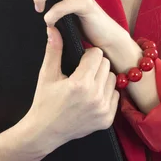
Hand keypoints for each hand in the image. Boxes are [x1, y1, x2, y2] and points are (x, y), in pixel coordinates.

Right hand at [22, 25, 119, 147]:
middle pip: (106, 65)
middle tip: (82, 73)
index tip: (79, 61)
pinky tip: (92, 97)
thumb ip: (53, 49)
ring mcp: (103, 110)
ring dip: (102, 78)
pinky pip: (115, 96)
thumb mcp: (47, 74)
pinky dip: (106, 93)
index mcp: (80, 83)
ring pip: (113, 79)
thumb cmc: (44, 102)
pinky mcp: (107, 120)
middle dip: (95, 65)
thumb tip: (53, 28)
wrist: (44, 133)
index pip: (97, 54)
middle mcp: (95, 96)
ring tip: (87, 85)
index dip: (87, 55)